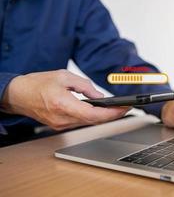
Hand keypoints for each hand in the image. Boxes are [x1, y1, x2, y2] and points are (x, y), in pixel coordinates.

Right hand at [1, 70, 129, 129]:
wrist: (19, 95)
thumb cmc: (38, 84)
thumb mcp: (63, 76)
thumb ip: (85, 86)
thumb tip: (100, 98)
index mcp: (63, 104)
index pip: (93, 115)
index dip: (112, 113)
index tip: (125, 108)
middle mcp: (63, 119)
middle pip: (94, 121)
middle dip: (113, 115)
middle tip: (126, 107)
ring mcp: (61, 125)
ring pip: (89, 123)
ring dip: (104, 117)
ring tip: (118, 108)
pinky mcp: (61, 125)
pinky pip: (82, 122)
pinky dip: (94, 117)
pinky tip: (101, 112)